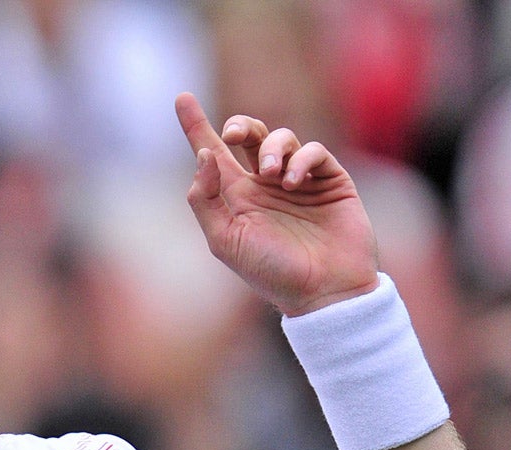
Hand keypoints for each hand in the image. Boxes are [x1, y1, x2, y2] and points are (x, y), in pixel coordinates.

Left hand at [175, 92, 378, 315]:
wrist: (323, 290)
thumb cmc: (270, 272)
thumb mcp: (225, 241)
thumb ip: (206, 199)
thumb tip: (205, 155)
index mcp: (235, 198)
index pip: (212, 154)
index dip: (196, 125)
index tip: (181, 98)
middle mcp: (264, 185)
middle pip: (247, 135)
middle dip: (239, 125)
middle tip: (231, 134)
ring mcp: (297, 180)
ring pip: (280, 138)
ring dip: (270, 148)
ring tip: (270, 175)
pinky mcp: (329, 180)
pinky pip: (313, 151)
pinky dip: (300, 159)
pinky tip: (292, 181)